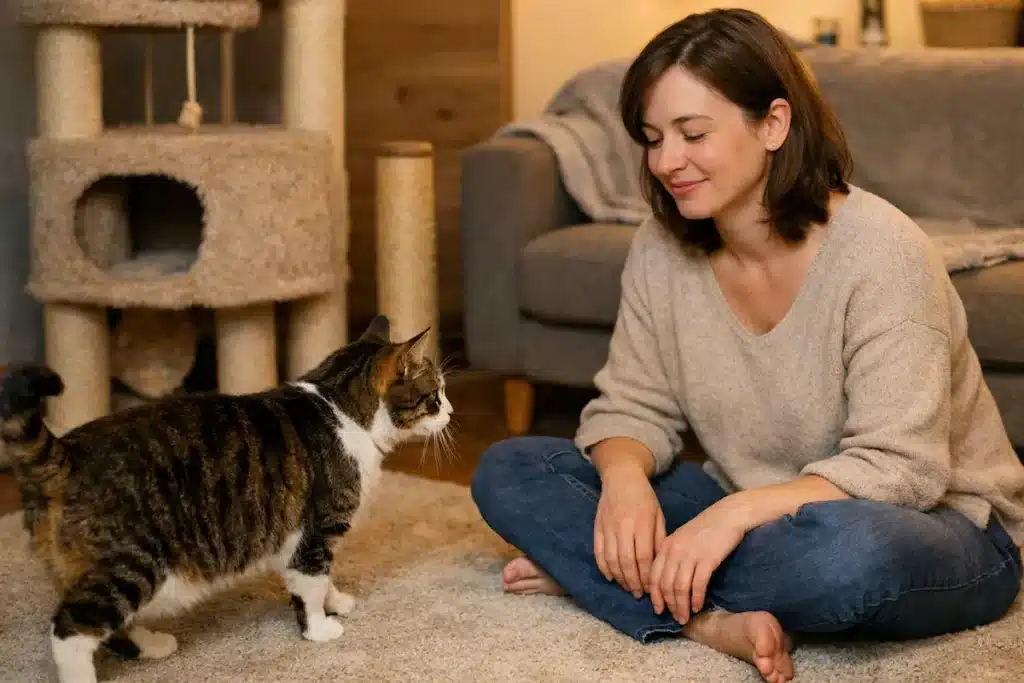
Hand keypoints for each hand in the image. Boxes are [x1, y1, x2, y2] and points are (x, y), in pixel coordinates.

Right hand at [593, 461, 665, 597]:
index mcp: (642, 522)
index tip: (652, 588)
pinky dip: (604, 568)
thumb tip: (659, 565)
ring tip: (627, 588)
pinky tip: (612, 577)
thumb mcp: (658, 515)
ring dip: (620, 578)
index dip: (647, 575)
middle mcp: (623, 525)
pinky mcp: (597, 527)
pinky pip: (598, 552)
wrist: (621, 477)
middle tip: (639, 594)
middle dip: (633, 581)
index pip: (644, 556)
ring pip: (611, 559)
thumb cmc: (644, 497)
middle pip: (627, 561)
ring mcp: (608, 527)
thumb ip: (659, 539)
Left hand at [649, 498, 746, 623]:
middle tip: (675, 618)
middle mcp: (675, 550)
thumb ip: (673, 555)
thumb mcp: (683, 538)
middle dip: (669, 605)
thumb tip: (668, 581)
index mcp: (666, 545)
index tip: (658, 609)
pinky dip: (696, 599)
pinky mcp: (708, 559)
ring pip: (680, 587)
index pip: (654, 575)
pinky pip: (698, 584)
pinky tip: (698, 607)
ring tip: (685, 618)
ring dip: (682, 606)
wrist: (729, 515)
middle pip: (665, 584)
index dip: (655, 595)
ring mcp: (690, 554)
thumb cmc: (707, 528)